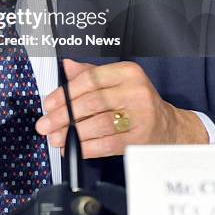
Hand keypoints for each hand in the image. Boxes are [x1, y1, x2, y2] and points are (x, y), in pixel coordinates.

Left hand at [35, 60, 207, 157]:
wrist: (168, 126)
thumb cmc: (136, 101)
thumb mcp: (117, 81)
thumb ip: (91, 74)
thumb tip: (66, 66)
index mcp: (127, 72)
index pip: (90, 79)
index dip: (65, 92)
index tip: (49, 104)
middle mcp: (136, 90)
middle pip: (92, 102)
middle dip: (63, 115)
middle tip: (45, 124)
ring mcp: (141, 115)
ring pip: (98, 124)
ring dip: (72, 133)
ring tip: (56, 138)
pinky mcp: (141, 138)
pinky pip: (108, 144)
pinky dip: (88, 147)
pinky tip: (75, 148)